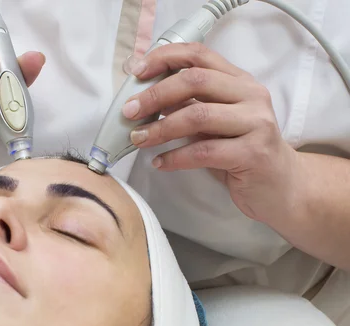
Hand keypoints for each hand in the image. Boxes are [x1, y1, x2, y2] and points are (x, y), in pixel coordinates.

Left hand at [123, 43, 299, 222]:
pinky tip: (159, 163)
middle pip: (196, 80)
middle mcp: (251, 96)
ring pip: (198, 116)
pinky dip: (175, 157)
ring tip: (138, 139)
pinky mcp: (253, 154)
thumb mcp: (216, 122)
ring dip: (160, 128)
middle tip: (129, 112)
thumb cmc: (241, 151)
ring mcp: (256, 124)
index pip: (200, 54)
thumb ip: (191, 105)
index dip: (164, 58)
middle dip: (155, 95)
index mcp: (240, 81)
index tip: (136, 72)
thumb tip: (146, 98)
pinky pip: (203, 152)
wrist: (282, 186)